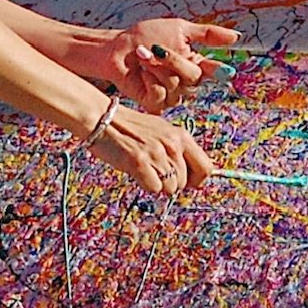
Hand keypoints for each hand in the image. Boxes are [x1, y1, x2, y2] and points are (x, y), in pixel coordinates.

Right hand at [84, 97, 217, 195]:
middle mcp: (172, 144)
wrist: (102, 118)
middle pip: (184, 182)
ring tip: (144, 168)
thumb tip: (192, 177)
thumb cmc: (129, 128)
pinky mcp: (140, 162)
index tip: (185, 182)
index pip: (206, 167)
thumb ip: (177, 150)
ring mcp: (157, 153)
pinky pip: (154, 189)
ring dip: (157, 184)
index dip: (196, 180)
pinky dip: (145, 185)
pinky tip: (136, 171)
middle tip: (155, 173)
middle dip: (171, 184)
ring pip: (170, 189)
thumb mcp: (160, 132)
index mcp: (181, 136)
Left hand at [99, 18, 241, 112]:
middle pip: (194, 78)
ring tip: (143, 56)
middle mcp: (185, 81)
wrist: (117, 46)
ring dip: (157, 68)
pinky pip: (161, 96)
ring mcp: (170, 93)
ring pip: (177, 87)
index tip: (225, 69)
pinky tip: (142, 73)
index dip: (219, 71)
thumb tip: (237, 36)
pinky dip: (150, 81)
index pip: (215, 71)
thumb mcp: (179, 29)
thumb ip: (208, 34)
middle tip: (157, 49)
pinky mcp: (154, 102)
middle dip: (174, 61)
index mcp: (194, 64)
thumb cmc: (145, 35)